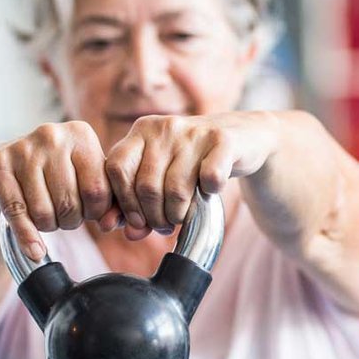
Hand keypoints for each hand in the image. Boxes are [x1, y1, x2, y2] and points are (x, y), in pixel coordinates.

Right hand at [0, 121, 114, 261]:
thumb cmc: (57, 172)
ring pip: (43, 212)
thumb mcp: (85, 175)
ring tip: (49, 215)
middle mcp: (52, 136)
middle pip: (69, 203)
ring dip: (49, 226)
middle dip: (71, 220)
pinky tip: (34, 250)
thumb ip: (107, 200)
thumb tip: (110, 225)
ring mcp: (23, 148)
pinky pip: (15, 212)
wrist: (8, 160)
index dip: (95, 212)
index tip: (88, 212)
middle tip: (66, 215)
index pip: (97, 190)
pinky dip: (27, 237)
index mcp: (81, 134)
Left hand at [103, 111, 280, 240]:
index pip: (116, 169)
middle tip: (165, 225)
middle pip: (146, 185)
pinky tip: (209, 193)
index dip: (124, 203)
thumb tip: (122, 231)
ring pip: (176, 189)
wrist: (242, 138)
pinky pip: (209, 178)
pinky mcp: (223, 140)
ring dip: (179, 214)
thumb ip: (136, 203)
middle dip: (154, 216)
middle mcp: (165, 127)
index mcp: (142, 131)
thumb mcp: (160, 177)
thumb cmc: (192, 163)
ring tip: (182, 217)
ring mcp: (194, 132)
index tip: (138, 221)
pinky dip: (208, 194)